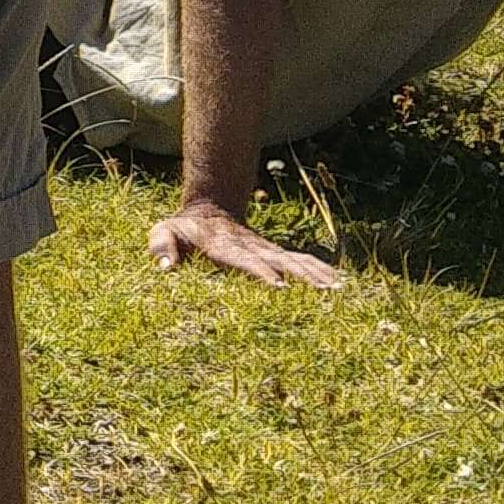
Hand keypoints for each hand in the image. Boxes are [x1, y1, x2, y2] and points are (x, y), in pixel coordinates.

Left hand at [147, 198, 345, 289]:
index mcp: (226, 249)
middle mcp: (253, 249)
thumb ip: (162, 246)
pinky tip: (341, 283)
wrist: (209, 210)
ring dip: (319, 276)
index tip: (278, 286)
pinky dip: (322, 271)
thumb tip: (164, 268)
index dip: (261, 273)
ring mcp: (268, 251)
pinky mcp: (277, 254)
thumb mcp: (165, 232)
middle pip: (281, 263)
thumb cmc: (183, 230)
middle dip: (303, 278)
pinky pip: (303, 262)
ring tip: (340, 291)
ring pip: (297, 262)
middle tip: (325, 293)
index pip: (246, 262)